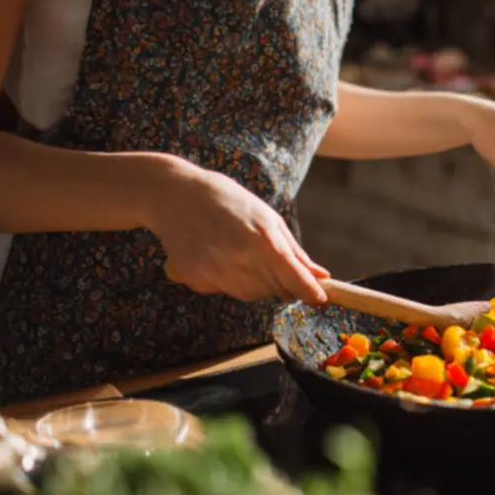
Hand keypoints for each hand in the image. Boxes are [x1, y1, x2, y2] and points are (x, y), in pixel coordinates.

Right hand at [146, 160, 328, 303]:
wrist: (174, 195)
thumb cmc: (227, 200)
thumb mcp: (268, 217)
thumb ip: (294, 251)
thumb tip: (320, 275)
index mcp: (263, 241)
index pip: (296, 280)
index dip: (311, 293)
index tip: (320, 299)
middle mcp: (241, 261)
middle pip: (276, 291)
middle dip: (281, 281)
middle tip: (268, 258)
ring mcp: (216, 273)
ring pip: (251, 295)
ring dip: (256, 282)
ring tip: (241, 251)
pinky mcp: (197, 280)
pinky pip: (225, 290)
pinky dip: (229, 279)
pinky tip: (219, 254)